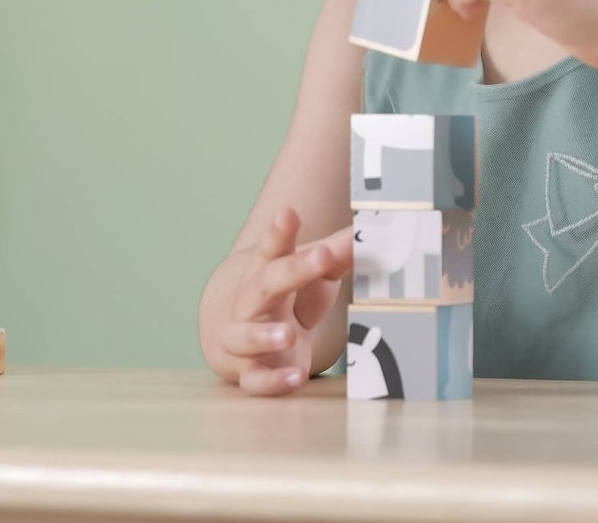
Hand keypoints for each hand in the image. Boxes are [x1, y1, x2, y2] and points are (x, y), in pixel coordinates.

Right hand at [221, 206, 353, 396]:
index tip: (289, 213)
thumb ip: (334, 257)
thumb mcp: (309, 277)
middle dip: (290, 271)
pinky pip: (255, 382)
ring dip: (263, 336)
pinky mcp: (249, 374)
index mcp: (263, 274)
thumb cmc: (281, 300)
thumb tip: (365, 233)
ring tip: (289, 333)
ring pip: (244, 337)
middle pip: (262, 285)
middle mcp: (247, 305)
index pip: (270, 250)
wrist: (232, 336)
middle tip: (320, 255)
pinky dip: (273, 383)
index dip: (279, 233)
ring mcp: (243, 341)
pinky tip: (296, 377)